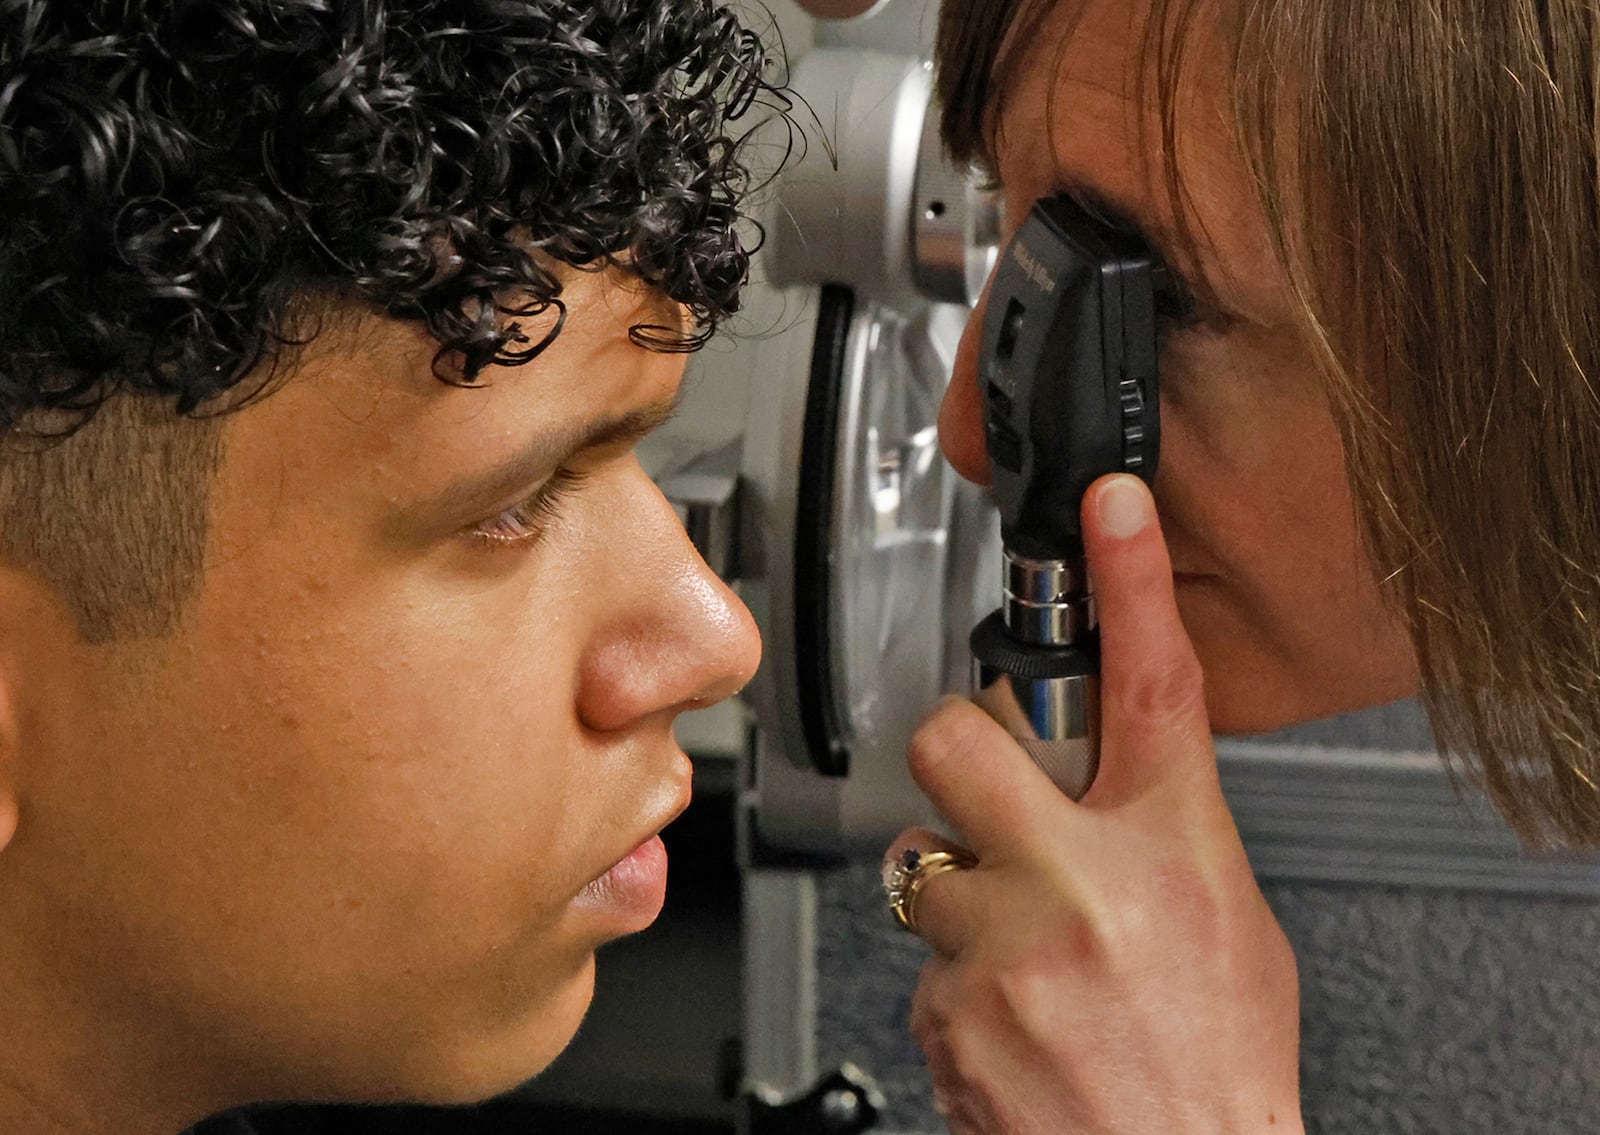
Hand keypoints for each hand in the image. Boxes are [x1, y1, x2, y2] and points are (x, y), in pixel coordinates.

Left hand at [888, 474, 1302, 1134]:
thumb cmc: (1218, 1062)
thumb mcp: (1228, 919)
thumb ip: (1164, 831)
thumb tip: (1109, 780)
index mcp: (1171, 847)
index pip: (1155, 681)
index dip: (1129, 581)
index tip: (1109, 510)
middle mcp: (1081, 884)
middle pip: (957, 741)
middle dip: (961, 754)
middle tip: (991, 791)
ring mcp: (1004, 948)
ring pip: (928, 862)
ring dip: (967, 896)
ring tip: (1028, 954)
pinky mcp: (945, 1010)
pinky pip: (924, 958)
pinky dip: (960, 979)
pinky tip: (1017, 1014)